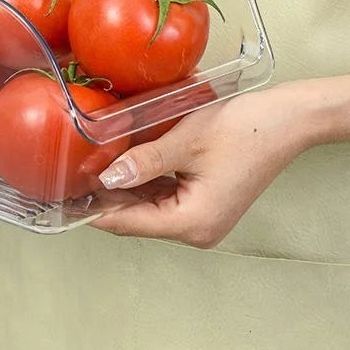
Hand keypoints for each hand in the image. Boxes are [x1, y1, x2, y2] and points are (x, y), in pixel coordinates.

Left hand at [91, 84, 311, 247]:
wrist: (286, 120)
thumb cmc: (243, 129)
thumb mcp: (184, 143)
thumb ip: (142, 163)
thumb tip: (105, 179)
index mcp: (192, 223)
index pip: (127, 224)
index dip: (93, 211)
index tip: (63, 201)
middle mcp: (197, 229)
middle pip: (136, 218)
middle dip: (105, 197)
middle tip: (71, 176)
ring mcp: (202, 217)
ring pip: (148, 207)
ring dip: (123, 188)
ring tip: (90, 167)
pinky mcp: (205, 202)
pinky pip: (164, 197)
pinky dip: (143, 183)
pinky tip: (123, 164)